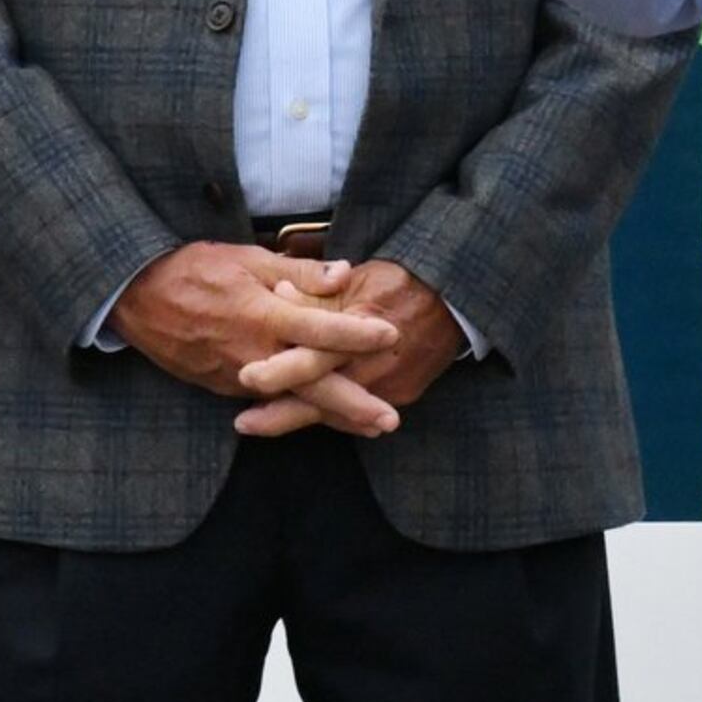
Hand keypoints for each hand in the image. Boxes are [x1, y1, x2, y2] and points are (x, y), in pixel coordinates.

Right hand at [114, 243, 396, 410]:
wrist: (136, 298)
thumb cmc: (193, 270)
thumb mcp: (246, 258)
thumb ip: (298, 272)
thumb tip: (344, 275)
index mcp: (262, 316)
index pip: (319, 329)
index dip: (357, 334)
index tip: (392, 336)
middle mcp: (252, 354)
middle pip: (311, 385)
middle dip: (352, 405)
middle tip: (390, 421)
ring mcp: (235, 377)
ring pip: (290, 399)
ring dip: (330, 412)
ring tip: (368, 424)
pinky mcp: (222, 388)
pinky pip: (265, 399)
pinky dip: (295, 406)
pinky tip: (321, 413)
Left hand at [236, 259, 464, 437]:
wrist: (457, 299)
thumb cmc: (401, 280)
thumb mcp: (358, 277)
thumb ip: (317, 291)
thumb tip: (277, 294)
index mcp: (362, 326)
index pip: (317, 352)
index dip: (282, 368)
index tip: (246, 377)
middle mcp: (377, 362)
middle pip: (323, 395)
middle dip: (282, 413)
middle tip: (243, 424)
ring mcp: (392, 384)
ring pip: (338, 411)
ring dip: (297, 419)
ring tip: (257, 425)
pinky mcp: (403, 394)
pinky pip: (359, 412)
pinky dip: (331, 416)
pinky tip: (302, 418)